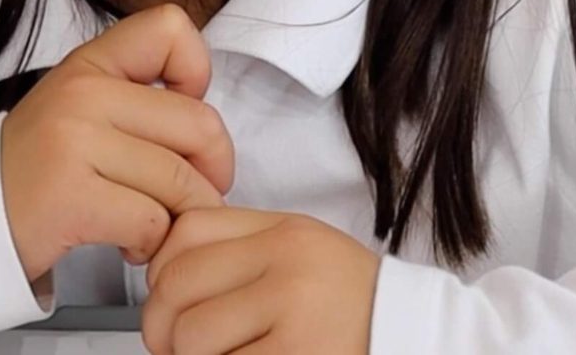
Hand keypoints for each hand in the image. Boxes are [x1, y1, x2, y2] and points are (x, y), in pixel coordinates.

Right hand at [1, 3, 235, 282]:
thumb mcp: (80, 107)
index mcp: (90, 64)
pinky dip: (152, 245)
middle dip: (212, 173)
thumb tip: (210, 129)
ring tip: (151, 225)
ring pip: (181, 182)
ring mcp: (74, 143)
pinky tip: (129, 244)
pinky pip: (153, 222)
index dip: (196, 71)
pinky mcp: (71, 198)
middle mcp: (83, 94)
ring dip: (180, 218)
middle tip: (188, 197)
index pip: (170, 28)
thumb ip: (137, 99)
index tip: (180, 116)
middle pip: (200, 124)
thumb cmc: (37, 168)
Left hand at [141, 207, 378, 354]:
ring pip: (191, 338)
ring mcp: (293, 316)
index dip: (160, 270)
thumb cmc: (354, 308)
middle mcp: (289, 266)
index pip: (186, 231)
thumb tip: (164, 272)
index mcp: (286, 233)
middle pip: (178, 286)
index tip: (168, 297)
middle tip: (176, 347)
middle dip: (162, 327)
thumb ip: (242, 250)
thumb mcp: (304, 254)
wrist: (416, 340)